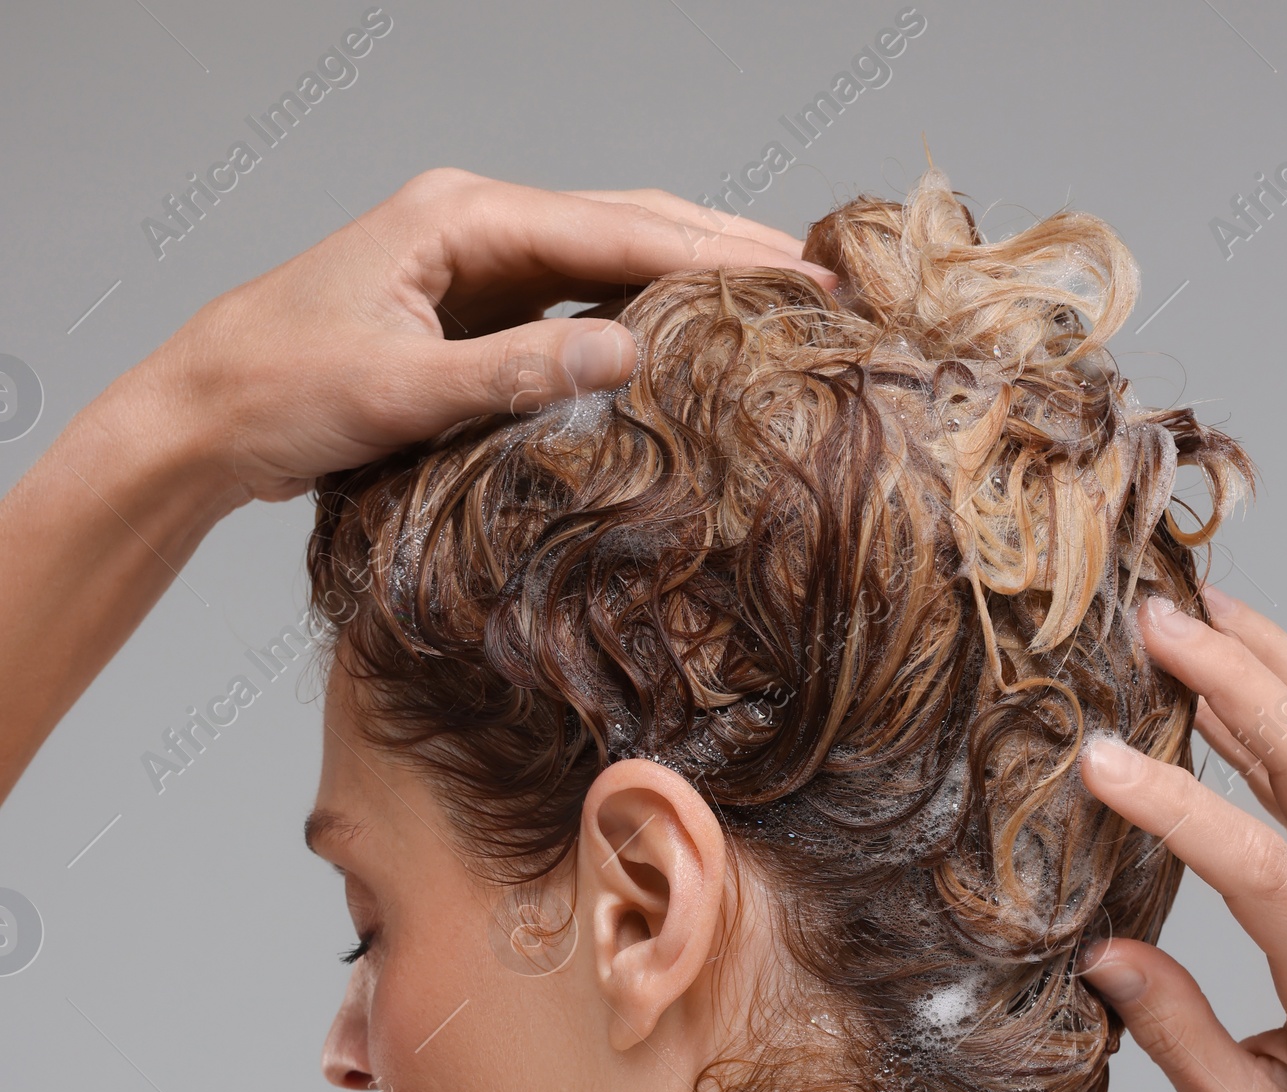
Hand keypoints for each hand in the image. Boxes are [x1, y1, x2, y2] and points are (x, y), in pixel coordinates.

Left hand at [145, 170, 833, 504]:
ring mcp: (474, 264)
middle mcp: (476, 224)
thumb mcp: (401, 392)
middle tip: (817, 281)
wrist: (205, 415)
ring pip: (607, 259)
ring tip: (775, 304)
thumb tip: (629, 352)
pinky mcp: (470, 311)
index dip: (714, 253)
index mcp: (462, 217)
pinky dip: (637, 315)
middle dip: (723, 249)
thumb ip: (516, 372)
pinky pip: (574, 302)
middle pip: (627, 222)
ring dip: (688, 279)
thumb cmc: (281, 392)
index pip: (617, 227)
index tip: (796, 275)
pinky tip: (684, 342)